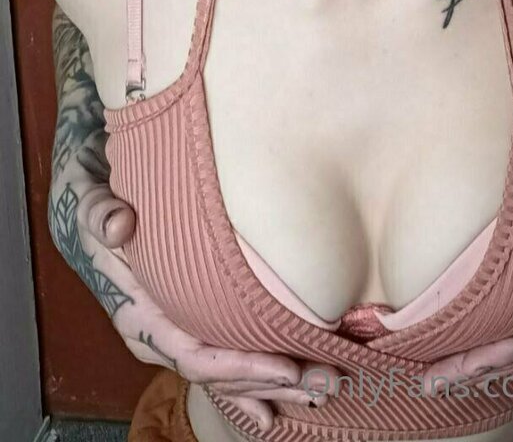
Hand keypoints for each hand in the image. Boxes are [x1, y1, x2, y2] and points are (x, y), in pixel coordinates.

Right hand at [54, 172, 345, 432]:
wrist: (90, 216)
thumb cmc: (100, 209)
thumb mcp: (94, 203)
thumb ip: (102, 214)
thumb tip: (118, 226)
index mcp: (138, 315)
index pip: (194, 354)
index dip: (241, 366)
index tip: (286, 367)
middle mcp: (154, 337)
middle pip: (216, 375)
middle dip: (267, 384)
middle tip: (321, 384)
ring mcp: (169, 337)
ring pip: (221, 376)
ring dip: (267, 387)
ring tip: (316, 390)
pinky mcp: (184, 328)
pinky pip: (217, 366)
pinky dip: (246, 387)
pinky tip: (272, 410)